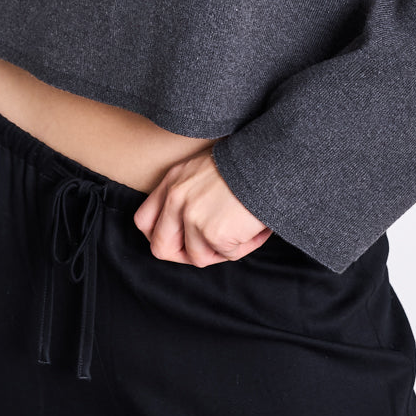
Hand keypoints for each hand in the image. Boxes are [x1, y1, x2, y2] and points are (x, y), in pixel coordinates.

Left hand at [133, 145, 273, 266]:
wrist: (272, 159)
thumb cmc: (248, 162)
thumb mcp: (207, 169)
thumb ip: (189, 194)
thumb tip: (190, 230)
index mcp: (173, 180)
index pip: (144, 220)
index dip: (161, 236)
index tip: (182, 239)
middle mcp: (176, 198)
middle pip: (161, 248)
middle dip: (186, 255)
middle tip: (212, 248)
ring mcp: (193, 216)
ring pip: (199, 256)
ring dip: (223, 249)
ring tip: (244, 228)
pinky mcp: (213, 232)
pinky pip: (228, 254)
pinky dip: (245, 245)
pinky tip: (257, 227)